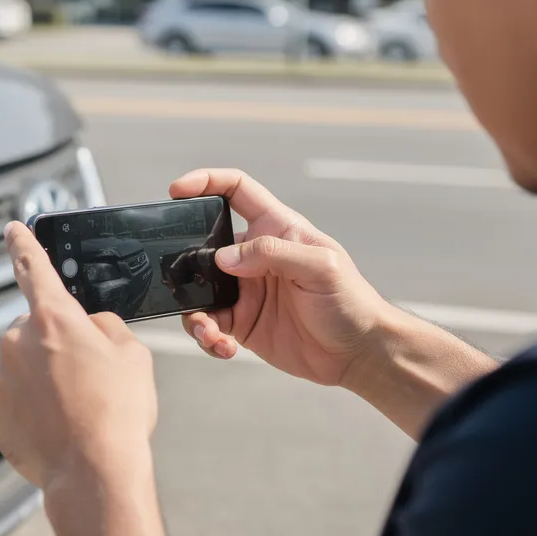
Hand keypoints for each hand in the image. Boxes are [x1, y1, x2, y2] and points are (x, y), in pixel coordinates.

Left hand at [0, 222, 158, 490]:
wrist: (94, 472)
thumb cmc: (118, 412)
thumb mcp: (133, 355)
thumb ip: (104, 327)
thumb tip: (86, 327)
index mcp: (54, 317)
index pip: (35, 268)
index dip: (24, 245)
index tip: (12, 229)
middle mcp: (16, 340)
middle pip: (34, 331)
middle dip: (53, 347)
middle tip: (84, 381)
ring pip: (19, 366)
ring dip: (38, 379)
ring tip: (70, 410)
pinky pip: (6, 397)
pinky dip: (24, 407)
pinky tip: (49, 425)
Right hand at [171, 169, 391, 387]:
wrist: (359, 353)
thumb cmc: (352, 302)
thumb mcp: (322, 267)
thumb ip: (274, 253)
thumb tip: (224, 257)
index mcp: (276, 229)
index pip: (236, 191)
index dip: (206, 182)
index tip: (177, 190)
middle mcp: (255, 257)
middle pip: (203, 246)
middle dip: (184, 264)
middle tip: (181, 284)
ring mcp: (245, 290)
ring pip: (199, 292)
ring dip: (195, 313)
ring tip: (209, 332)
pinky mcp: (242, 323)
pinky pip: (209, 325)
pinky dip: (207, 337)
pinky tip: (223, 346)